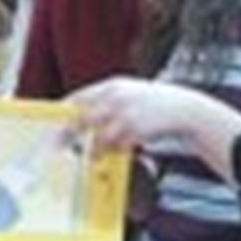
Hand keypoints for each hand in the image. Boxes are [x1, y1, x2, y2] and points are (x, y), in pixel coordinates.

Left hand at [69, 77, 185, 151]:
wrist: (186, 110)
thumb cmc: (156, 105)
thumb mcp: (131, 94)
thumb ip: (108, 102)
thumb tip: (80, 117)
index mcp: (113, 86)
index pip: (77, 98)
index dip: (63, 113)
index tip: (53, 126)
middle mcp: (116, 97)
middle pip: (82, 117)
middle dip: (68, 134)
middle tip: (59, 146)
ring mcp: (125, 112)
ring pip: (98, 135)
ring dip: (96, 148)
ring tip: (98, 154)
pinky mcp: (135, 128)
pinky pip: (116, 144)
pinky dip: (115, 150)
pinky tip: (122, 148)